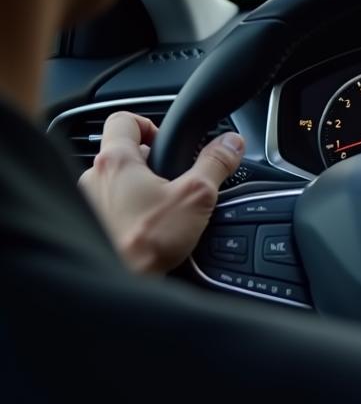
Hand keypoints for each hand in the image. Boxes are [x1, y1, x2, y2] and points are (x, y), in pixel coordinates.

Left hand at [79, 112, 244, 275]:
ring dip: (136, 190)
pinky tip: (146, 228)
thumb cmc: (146, 241)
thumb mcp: (196, 197)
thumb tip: (232, 143)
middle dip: (149, 164)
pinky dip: (126, 213)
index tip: (165, 139)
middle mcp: (93, 178)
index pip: (123, 120)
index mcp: (116, 161)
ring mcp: (86, 203)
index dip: (148, 124)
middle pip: (121, 153)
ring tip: (161, 209)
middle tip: (172, 179)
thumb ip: (215, 164)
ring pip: (114, 183)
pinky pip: (108, 208)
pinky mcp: (87, 226)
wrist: (119, 284)